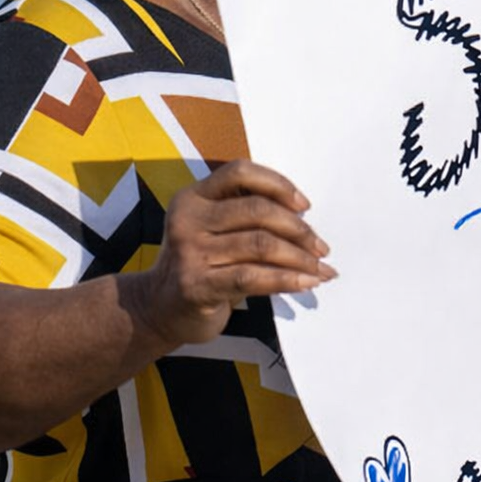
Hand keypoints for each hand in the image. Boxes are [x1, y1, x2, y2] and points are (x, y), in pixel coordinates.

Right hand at [135, 159, 334, 347]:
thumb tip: (306, 223)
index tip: (304, 205)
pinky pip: (252, 277)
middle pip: (257, 209)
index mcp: (193, 197)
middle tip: (321, 247)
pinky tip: (306, 283)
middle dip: (298, 229)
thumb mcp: (215, 232)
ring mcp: (190, 252)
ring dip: (300, 258)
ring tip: (320, 269)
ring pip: (260, 244)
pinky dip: (286, 280)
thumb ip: (247, 219)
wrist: (159, 310)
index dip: (277, 184)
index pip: (240, 172)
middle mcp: (188, 219)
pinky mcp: (197, 285)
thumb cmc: (201, 266)